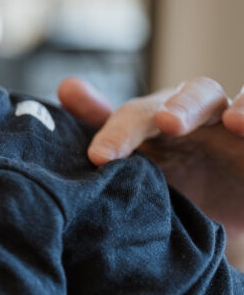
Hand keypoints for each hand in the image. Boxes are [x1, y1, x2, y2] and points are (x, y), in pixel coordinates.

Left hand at [58, 77, 243, 233]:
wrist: (223, 208)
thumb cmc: (177, 177)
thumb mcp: (142, 162)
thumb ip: (107, 130)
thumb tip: (68, 86)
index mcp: (166, 118)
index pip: (140, 115)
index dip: (120, 131)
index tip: (100, 157)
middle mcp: (207, 114)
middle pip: (198, 94)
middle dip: (185, 105)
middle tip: (169, 124)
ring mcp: (240, 127)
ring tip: (237, 123)